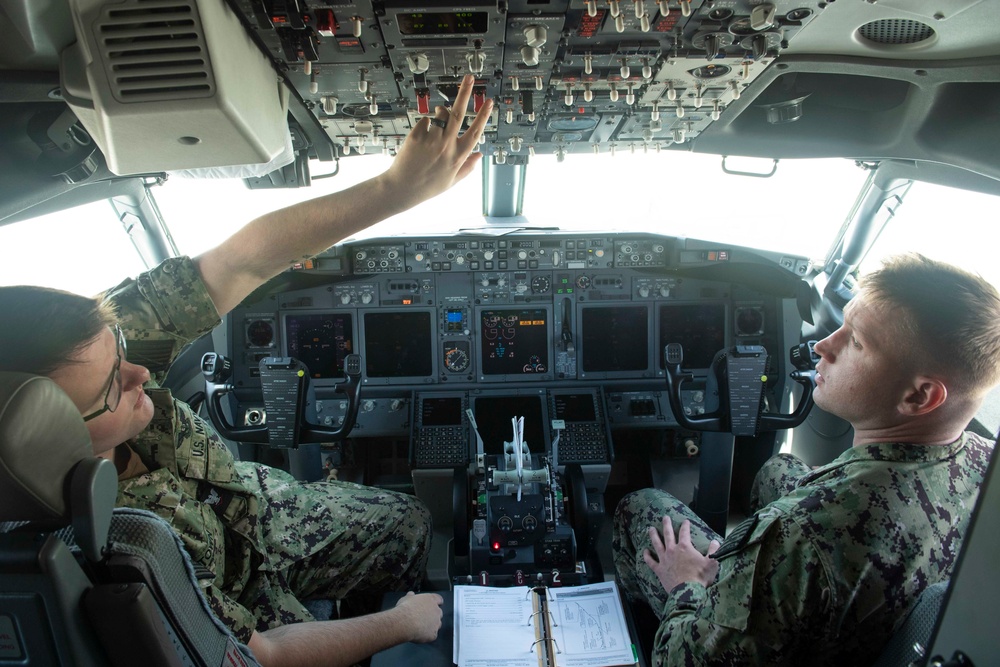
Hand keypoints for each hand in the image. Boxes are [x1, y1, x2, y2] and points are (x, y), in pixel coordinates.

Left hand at [380, 74, 492, 208]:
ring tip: (438, 119)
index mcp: (457, 156)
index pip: (475, 132)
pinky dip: (425, 124)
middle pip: (458, 113)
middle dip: (465, 93)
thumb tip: (480, 155)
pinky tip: (421, 136)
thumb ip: (467, 167)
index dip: (483, 116)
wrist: (402, 188)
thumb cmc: (427, 186)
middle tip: (470, 78)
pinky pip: (425, 120)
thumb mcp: (452, 181)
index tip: (489, 102)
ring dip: (441, 111)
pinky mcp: (416, 136)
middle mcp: (446, 146)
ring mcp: (431, 140)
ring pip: (440, 113)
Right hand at [393, 591, 443, 642]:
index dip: (437, 602)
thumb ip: (411, 596)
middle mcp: (436, 611)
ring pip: (437, 625)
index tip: (435, 604)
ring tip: (420, 627)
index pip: (439, 599)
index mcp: (431, 600)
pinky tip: (420, 635)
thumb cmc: (405, 610)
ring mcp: (436, 623)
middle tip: (423, 618)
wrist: (405, 622)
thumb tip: (411, 594)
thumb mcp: (406, 599)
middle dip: (433, 615)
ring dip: (431, 626)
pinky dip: (428, 636)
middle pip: (439, 613)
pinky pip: (433, 635)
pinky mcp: (433, 634)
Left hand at [642, 517, 720, 593]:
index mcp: (685, 547)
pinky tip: (645, 552)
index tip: (685, 521)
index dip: (685, 525)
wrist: (688, 592)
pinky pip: (651, 561)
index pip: (684, 532)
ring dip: (653, 535)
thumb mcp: (711, 563)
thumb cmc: (700, 577)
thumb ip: (713, 551)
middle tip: (665, 517)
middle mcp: (672, 550)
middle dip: (666, 524)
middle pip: (668, 534)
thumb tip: (716, 542)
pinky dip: (647, 556)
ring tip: (650, 528)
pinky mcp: (659, 569)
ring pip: (657, 544)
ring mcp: (664, 559)